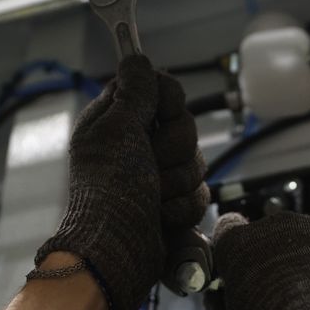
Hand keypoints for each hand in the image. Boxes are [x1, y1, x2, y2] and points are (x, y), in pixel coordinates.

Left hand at [37, 56, 207, 309]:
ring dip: (177, 184)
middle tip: (149, 166)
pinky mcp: (172, 205)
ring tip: (152, 199)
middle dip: (174, 151)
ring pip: (196, 162)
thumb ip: (134, 92)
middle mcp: (136, 146)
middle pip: (185, 127)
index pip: (160, 89)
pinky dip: (183, 208)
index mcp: (115, 121)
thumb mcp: (117, 131)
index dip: (167, 101)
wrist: (118, 253)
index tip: (160, 116)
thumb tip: (136, 57)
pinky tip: (162, 218)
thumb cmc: (109, 192)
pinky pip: (199, 194)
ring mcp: (155, 177)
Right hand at [205, 211, 309, 309]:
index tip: (238, 273)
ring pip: (305, 240)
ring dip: (305, 262)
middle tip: (278, 296)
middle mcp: (275, 226)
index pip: (226, 231)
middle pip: (268, 236)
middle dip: (269, 259)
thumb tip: (223, 298)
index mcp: (238, 243)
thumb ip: (224, 304)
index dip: (233, 254)